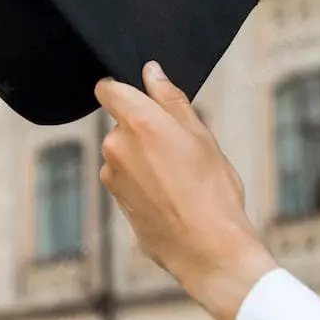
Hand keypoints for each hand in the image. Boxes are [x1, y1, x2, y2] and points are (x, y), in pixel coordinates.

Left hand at [95, 61, 277, 319]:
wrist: (208, 249)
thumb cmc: (212, 190)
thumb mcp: (200, 135)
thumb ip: (170, 98)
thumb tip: (151, 71)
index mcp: (137, 122)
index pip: (108, 88)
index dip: (121, 88)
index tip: (140, 97)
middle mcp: (115, 144)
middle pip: (121, 123)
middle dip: (144, 129)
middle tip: (179, 148)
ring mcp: (111, 174)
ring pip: (124, 152)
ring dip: (143, 157)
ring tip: (178, 178)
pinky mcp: (114, 198)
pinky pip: (125, 177)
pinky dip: (142, 181)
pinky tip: (169, 196)